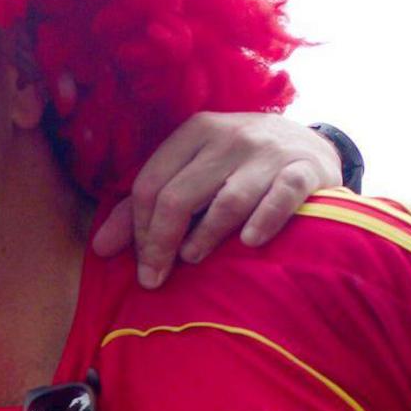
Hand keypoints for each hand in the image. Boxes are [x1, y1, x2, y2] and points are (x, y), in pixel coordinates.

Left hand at [91, 112, 342, 288]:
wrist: (310, 146)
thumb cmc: (238, 167)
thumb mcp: (193, 172)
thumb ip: (146, 206)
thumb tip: (100, 248)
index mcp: (195, 132)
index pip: (150, 184)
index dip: (138, 230)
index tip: (142, 267)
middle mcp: (230, 135)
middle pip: (179, 195)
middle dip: (160, 242)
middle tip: (155, 278)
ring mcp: (269, 151)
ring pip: (226, 200)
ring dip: (205, 236)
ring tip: (193, 258)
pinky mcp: (305, 169)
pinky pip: (281, 196)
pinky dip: (264, 220)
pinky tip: (249, 243)